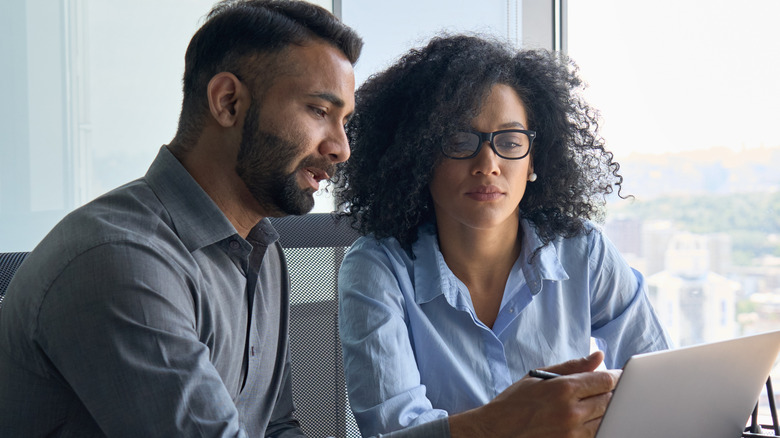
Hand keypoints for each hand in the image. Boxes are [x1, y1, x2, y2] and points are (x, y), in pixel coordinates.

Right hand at [449, 351, 620, 437]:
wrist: (494, 432)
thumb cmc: (514, 403)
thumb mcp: (538, 377)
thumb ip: (572, 366)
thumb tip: (598, 356)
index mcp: (563, 388)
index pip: (605, 380)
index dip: (615, 377)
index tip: (617, 376)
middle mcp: (571, 411)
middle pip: (610, 400)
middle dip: (611, 393)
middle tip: (603, 390)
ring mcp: (572, 432)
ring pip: (606, 419)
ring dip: (605, 411)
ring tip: (593, 405)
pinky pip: (595, 435)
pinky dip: (596, 426)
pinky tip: (586, 420)